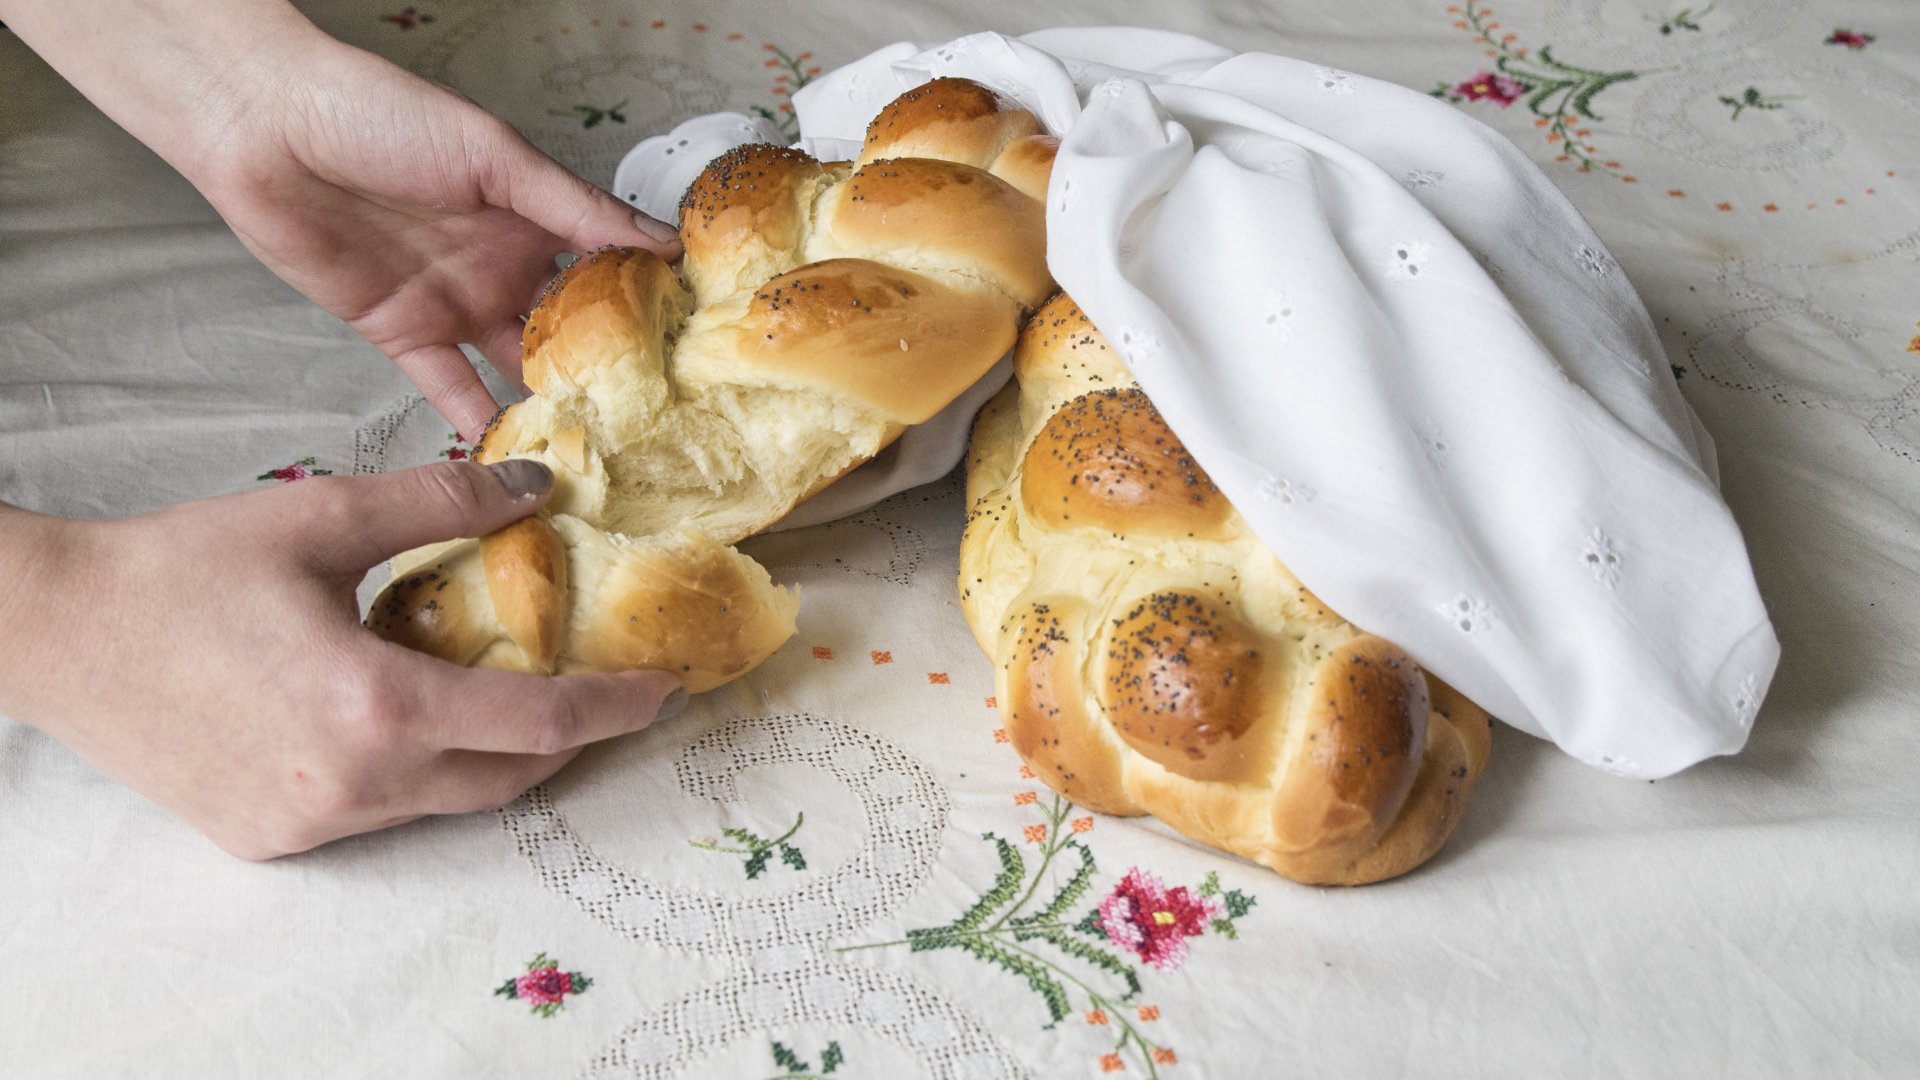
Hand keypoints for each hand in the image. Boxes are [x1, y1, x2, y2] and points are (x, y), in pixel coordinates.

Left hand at [0, 0, 680, 440]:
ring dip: (549, 409)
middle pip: (565, 334)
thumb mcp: (495, 156)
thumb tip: (663, 239)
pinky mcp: (403, 335)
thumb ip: (576, 208)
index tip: (694, 356)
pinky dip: (477, 425)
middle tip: (657, 427)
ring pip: (515, 371)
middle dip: (605, 376)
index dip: (645, 312)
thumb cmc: (380, 114)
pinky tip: (513, 460)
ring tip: (597, 455)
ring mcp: (455, 304)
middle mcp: (503, 266)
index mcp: (533, 218)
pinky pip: (449, 390)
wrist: (266, 129)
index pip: (604, 274)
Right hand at [0, 461, 683, 858]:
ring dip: (490, 752)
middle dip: (567, 737)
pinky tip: (401, 707)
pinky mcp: (272, 840)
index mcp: (376, 709)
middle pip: (507, 778)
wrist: (55, 633)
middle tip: (596, 682)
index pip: (541, 724)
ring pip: (446, 801)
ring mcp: (309, 825)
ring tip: (499, 682)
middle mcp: (352, 787)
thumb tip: (539, 484)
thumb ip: (444, 503)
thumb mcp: (321, 517)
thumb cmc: (181, 569)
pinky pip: (381, 812)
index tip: (664, 684)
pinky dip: (417, 767)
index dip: (616, 706)